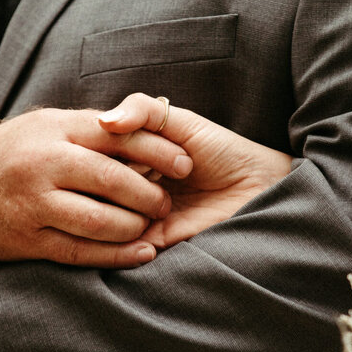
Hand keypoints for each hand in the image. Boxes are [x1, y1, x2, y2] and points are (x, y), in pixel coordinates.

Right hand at [0, 107, 193, 266]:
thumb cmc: (10, 153)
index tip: (187, 163)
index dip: (159, 150)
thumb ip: (93, 127)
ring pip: (99, 220)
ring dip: (135, 227)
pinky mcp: (25, 240)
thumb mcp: (46, 126)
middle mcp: (42, 163)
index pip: (119, 135)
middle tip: (169, 201)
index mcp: (54, 129)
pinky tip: (141, 254)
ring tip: (154, 226)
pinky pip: (80, 252)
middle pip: (113, 180)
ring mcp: (32, 204)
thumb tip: (150, 121)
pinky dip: (116, 255)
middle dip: (151, 194)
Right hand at [98, 94, 292, 248]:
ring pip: (104, 212)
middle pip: (94, 184)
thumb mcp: (180, 120)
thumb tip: (104, 120)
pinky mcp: (151, 240)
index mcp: (130, 155)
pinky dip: (130, 227)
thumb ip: (142, 110)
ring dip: (120, 202)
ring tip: (154, 191)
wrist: (256, 186)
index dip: (102, 146)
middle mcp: (128, 185)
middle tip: (145, 170)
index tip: (127, 141)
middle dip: (111, 175)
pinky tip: (152, 212)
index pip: (95, 152)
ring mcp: (136, 214)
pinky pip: (123, 240)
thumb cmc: (221, 150)